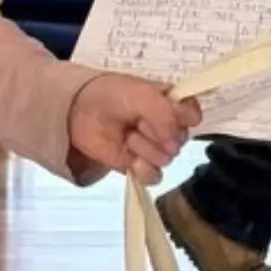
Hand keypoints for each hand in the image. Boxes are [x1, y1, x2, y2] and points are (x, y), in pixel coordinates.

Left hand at [69, 73, 201, 184]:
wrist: (77, 111)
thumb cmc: (110, 95)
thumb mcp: (141, 94)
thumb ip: (165, 114)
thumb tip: (174, 142)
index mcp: (171, 103)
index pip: (193, 116)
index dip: (181, 119)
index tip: (166, 114)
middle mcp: (166, 126)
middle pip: (180, 140)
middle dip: (157, 134)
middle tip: (136, 122)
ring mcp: (152, 148)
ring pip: (167, 159)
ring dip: (146, 149)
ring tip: (127, 136)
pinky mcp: (138, 165)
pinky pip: (155, 176)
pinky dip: (144, 169)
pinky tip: (131, 160)